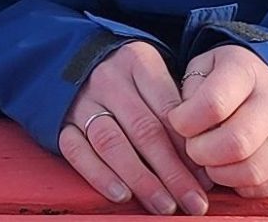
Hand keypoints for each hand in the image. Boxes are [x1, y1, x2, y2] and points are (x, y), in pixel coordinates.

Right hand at [59, 41, 208, 215]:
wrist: (76, 60)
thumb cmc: (130, 79)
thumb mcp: (155, 78)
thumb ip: (176, 114)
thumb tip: (201, 171)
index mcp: (137, 62)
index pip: (168, 110)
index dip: (189, 150)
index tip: (206, 181)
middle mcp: (108, 78)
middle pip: (143, 130)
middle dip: (172, 173)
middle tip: (193, 203)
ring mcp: (82, 100)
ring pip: (111, 143)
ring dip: (141, 179)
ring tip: (164, 206)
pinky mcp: (61, 121)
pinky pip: (76, 150)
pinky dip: (99, 175)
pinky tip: (121, 195)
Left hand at [168, 45, 267, 198]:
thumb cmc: (229, 80)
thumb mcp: (206, 66)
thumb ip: (190, 89)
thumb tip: (183, 125)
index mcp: (246, 72)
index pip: (213, 103)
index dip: (186, 121)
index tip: (177, 121)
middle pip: (235, 143)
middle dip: (201, 152)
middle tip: (192, 146)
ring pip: (250, 171)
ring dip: (218, 173)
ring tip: (208, 159)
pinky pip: (262, 187)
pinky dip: (237, 185)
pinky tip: (228, 168)